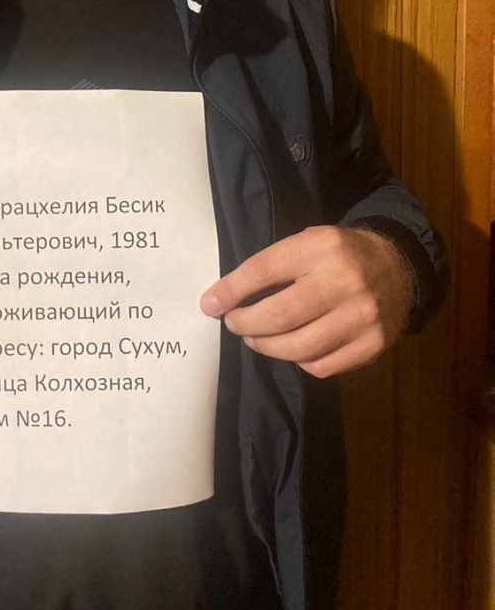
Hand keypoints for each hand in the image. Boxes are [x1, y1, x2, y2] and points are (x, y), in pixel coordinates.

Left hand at [199, 226, 414, 377]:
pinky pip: (323, 366)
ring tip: (257, 338)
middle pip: (280, 314)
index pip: (264, 270)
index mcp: (322, 247)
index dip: (231, 290)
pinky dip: (300, 361)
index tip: (210, 304)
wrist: (399, 266)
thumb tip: (221, 298)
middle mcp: (344, 281)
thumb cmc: (340, 254)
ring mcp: (362, 316)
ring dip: (267, 347)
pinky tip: (294, 349)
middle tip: (235, 324)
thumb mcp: (308, 243)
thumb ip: (270, 266)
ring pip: (299, 347)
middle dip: (247, 324)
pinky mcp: (373, 344)